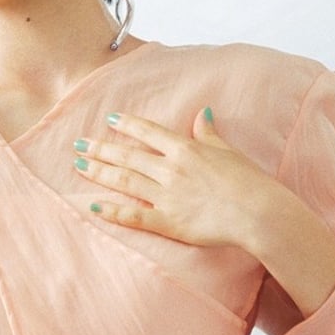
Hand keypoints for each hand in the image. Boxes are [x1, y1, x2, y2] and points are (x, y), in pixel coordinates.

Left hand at [72, 108, 277, 248]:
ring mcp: (166, 195)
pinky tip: (94, 206)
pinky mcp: (168, 222)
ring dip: (100, 172)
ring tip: (79, 166)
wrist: (256, 211)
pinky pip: (134, 216)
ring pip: (125, 181)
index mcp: (184, 149)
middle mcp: (170, 169)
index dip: (126, 125)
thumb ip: (208, 133)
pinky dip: (112, 211)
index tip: (109, 120)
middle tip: (78, 144)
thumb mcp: (226, 150)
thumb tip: (202, 112)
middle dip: (101, 149)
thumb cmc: (247, 180)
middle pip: (128, 156)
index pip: (148, 132)